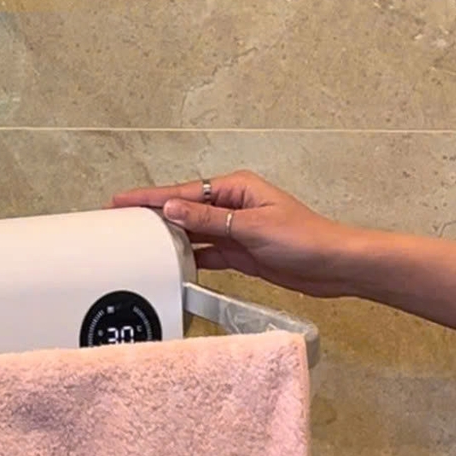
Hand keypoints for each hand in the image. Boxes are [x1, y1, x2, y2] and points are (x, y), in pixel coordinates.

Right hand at [111, 170, 360, 297]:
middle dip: (152, 216)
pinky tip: (170, 265)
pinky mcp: (239, 253)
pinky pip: (204, 254)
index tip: (122, 201)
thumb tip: (171, 209)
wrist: (335, 266)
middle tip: (120, 222)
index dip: (149, 198)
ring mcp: (234, 230)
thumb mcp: (251, 227)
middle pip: (182, 211)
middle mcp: (231, 206)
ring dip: (168, 239)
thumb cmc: (306, 239)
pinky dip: (188, 260)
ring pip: (191, 234)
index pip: (182, 192)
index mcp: (235, 189)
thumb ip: (208, 220)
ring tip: (136, 244)